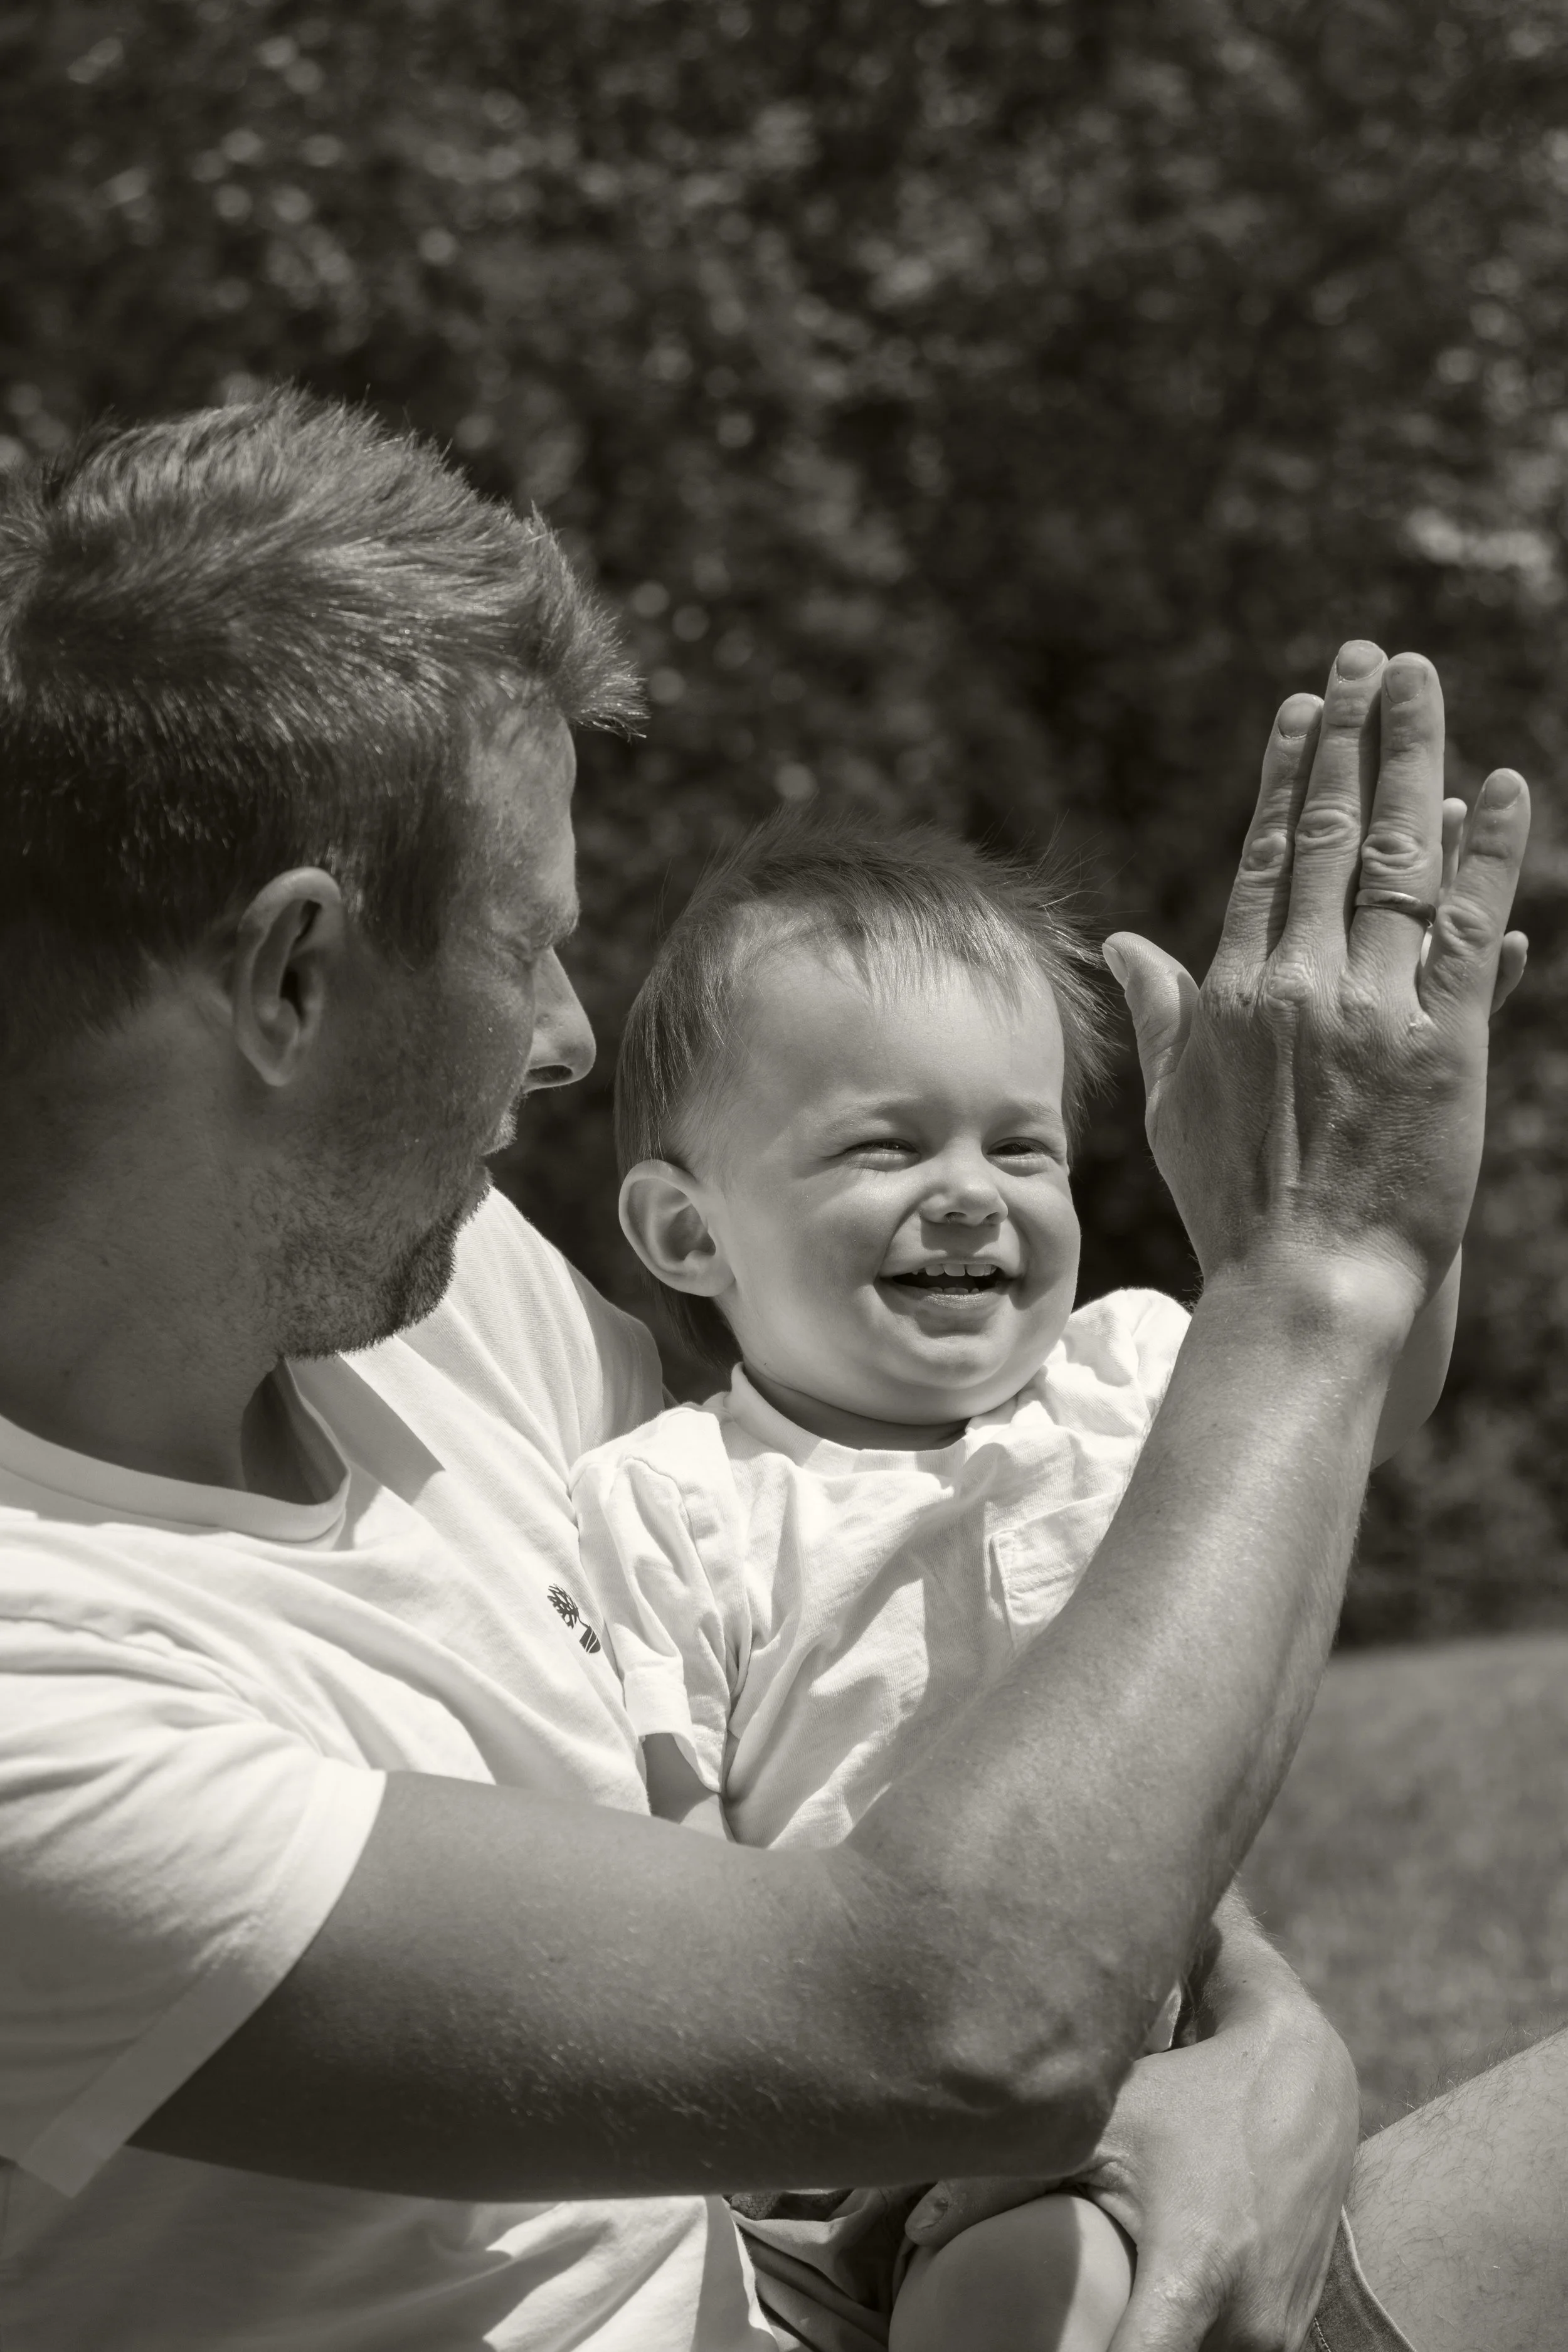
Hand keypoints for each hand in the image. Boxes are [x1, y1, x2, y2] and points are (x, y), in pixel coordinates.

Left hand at [904, 1913, 1357, 2351]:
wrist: (1305, 2088)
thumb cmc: (1189, 2101)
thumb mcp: (1103, 2127)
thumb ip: (1005, 2180)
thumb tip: (916, 2229)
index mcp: (1195, 2279)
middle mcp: (1246, 2327)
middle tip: (1054, 2342)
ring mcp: (1274, 2341)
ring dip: (1141, 2349)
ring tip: (1087, 2333)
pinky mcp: (1287, 2340)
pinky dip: (1178, 2347)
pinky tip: (1137, 2325)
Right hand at [1104, 645, 1529, 1317]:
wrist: (1305, 1279)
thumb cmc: (1235, 1204)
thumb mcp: (1174, 1103)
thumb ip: (1160, 1012)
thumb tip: (1126, 945)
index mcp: (1235, 992)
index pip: (1266, 858)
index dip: (1291, 775)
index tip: (1307, 711)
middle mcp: (1299, 983)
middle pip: (1331, 834)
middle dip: (1351, 736)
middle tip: (1368, 656)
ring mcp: (1373, 1008)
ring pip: (1398, 859)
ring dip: (1413, 759)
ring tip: (1423, 683)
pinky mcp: (1444, 1041)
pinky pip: (1469, 928)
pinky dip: (1487, 854)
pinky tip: (1502, 787)